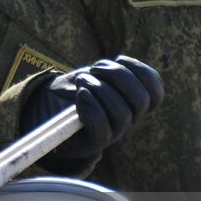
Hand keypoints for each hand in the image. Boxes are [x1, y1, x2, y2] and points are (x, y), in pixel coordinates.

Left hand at [22, 55, 162, 160]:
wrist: (44, 109)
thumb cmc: (70, 90)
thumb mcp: (92, 75)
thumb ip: (110, 71)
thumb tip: (120, 64)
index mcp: (132, 102)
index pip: (156, 93)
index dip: (143, 72)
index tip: (119, 58)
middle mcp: (128, 119)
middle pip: (142, 100)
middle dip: (118, 76)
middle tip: (94, 68)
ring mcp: (113, 132)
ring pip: (122, 112)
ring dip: (98, 88)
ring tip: (81, 80)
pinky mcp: (95, 141)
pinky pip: (101, 125)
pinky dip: (90, 105)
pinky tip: (80, 95)